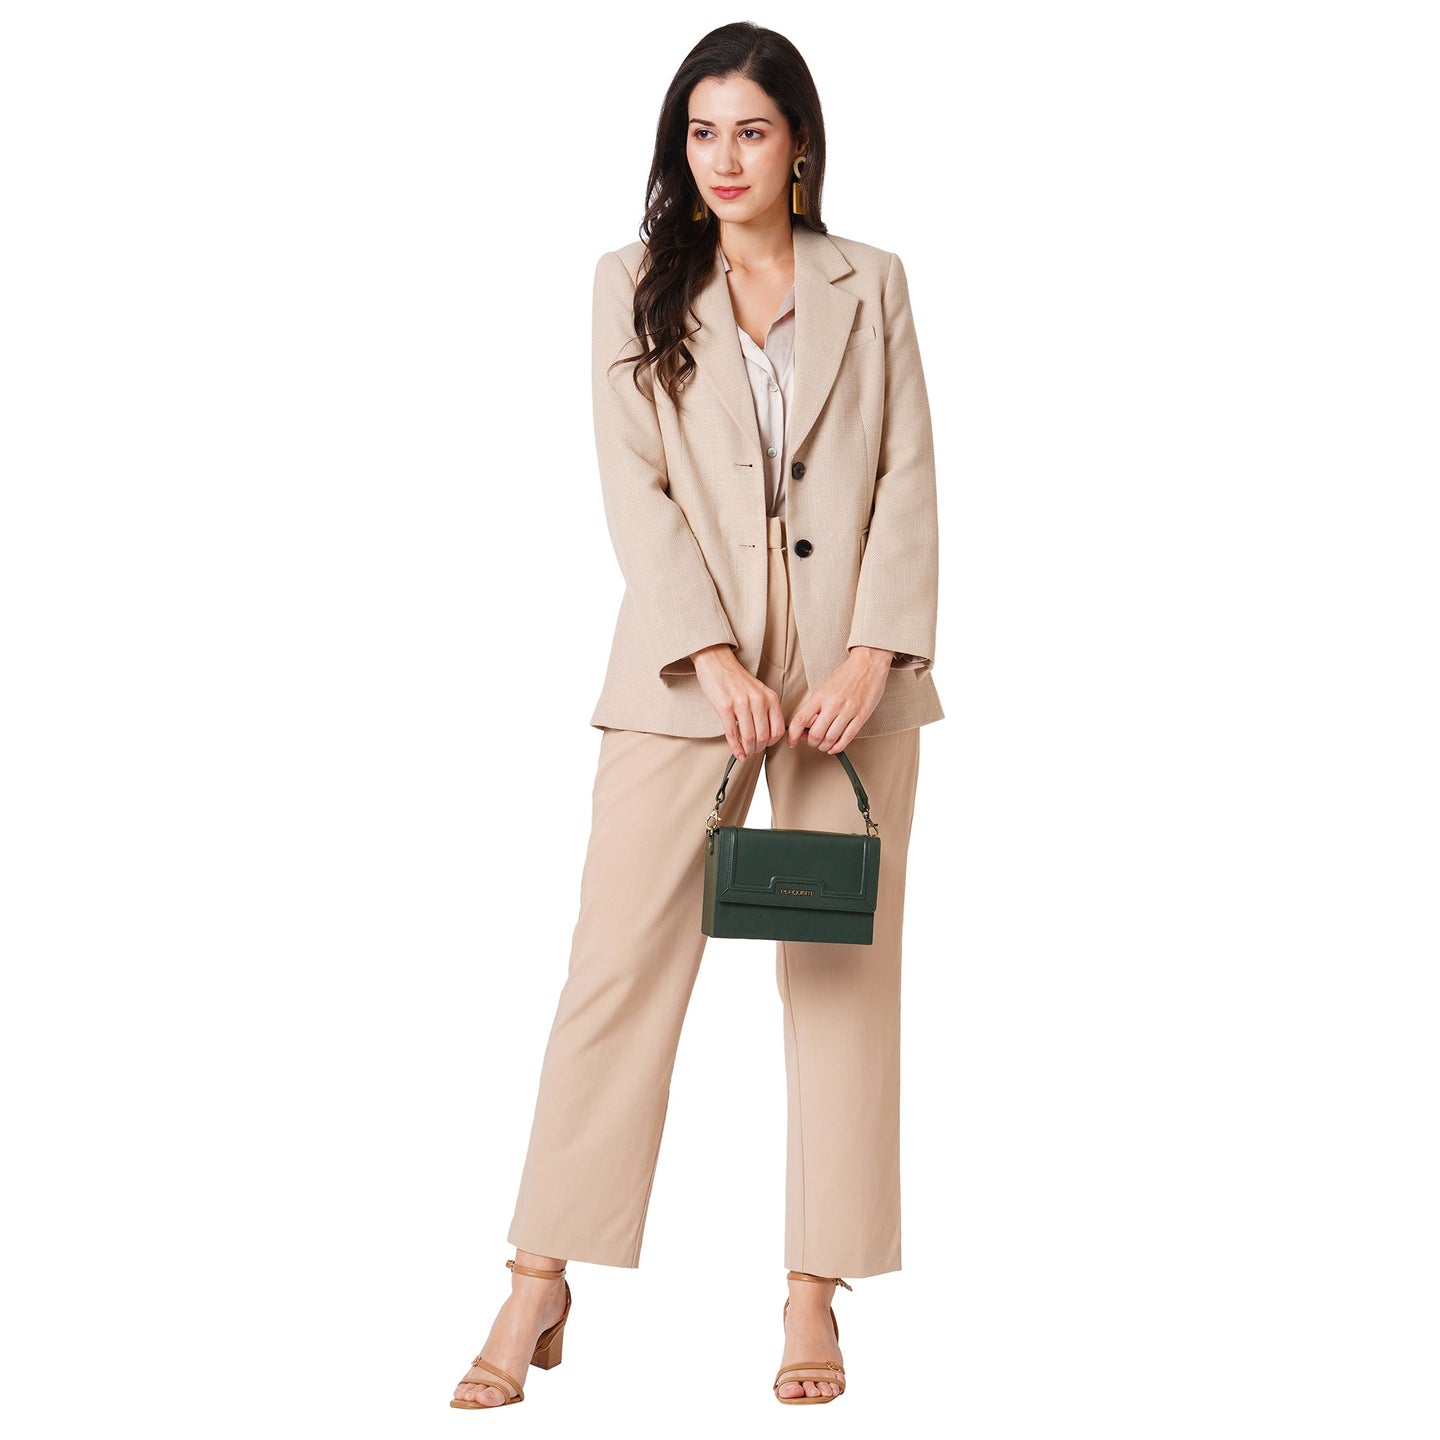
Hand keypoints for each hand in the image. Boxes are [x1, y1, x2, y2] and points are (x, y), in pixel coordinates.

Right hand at [692, 644, 786, 761]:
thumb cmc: (736, 679)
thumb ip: (764, 710)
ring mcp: (742, 704)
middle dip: (758, 749)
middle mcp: (759, 700)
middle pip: (764, 736)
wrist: (717, 662)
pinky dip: (735, 748)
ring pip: (749, 738)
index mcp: (770, 697)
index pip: (778, 729)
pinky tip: (736, 752)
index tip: (764, 746)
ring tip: (744, 754)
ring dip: (747, 751)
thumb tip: (765, 735)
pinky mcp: (725, 707)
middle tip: (752, 752)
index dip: (771, 743)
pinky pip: (732, 734)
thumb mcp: (758, 691)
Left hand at [785, 646, 890, 755]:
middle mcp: (833, 704)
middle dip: (811, 743)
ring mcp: (848, 711)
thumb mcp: (825, 687)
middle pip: (815, 734)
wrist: (868, 664)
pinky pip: (847, 738)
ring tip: (823, 744)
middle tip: (812, 741)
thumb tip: (807, 725)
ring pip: (830, 739)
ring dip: (824, 746)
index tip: (792, 742)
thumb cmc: (846, 675)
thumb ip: (816, 706)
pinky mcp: (862, 716)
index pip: (800, 720)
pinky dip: (838, 747)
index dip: (793, 735)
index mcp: (821, 696)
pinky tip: (834, 746)